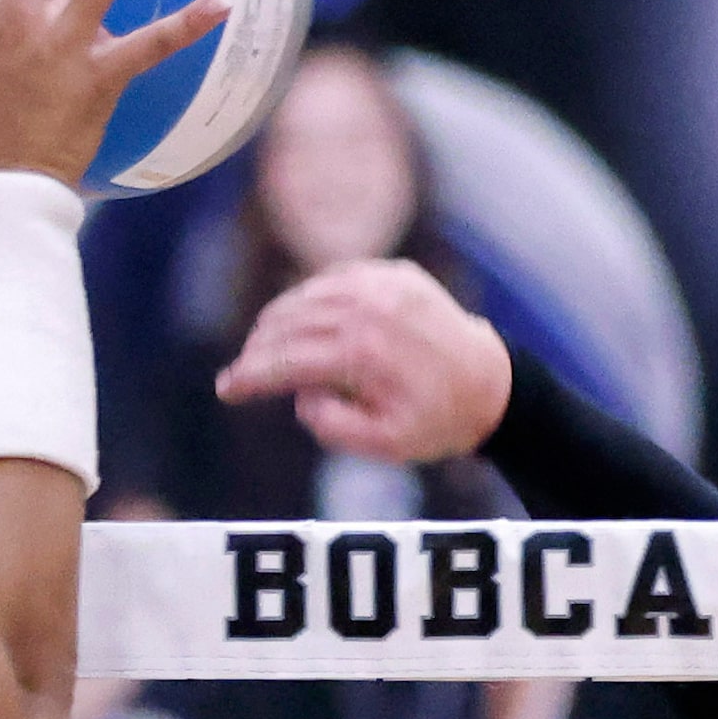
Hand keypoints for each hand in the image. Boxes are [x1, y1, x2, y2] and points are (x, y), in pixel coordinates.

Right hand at [215, 259, 511, 462]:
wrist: (491, 384)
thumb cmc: (437, 421)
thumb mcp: (385, 446)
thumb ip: (333, 426)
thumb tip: (302, 396)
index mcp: (362, 355)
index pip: (285, 360)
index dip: (249, 376)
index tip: (226, 389)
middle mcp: (368, 311)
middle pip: (287, 323)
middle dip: (258, 349)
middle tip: (245, 373)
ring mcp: (381, 285)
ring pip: (306, 295)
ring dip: (277, 320)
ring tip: (265, 347)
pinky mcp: (393, 273)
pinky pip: (335, 277)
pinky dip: (311, 296)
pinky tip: (301, 317)